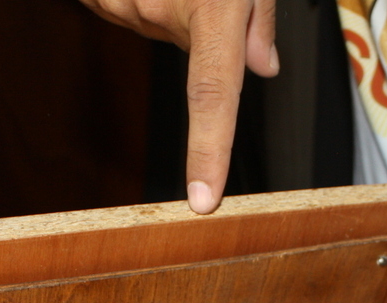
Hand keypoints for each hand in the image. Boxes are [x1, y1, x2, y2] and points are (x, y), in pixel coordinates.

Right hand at [81, 0, 279, 213]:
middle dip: (200, 29)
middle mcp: (161, 9)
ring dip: (169, 6)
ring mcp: (123, 2)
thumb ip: (259, 18)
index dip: (208, 153)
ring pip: (154, 26)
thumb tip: (263, 66)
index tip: (203, 200)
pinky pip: (126, 8)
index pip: (212, 98)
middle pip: (187, 52)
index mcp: (212, 7)